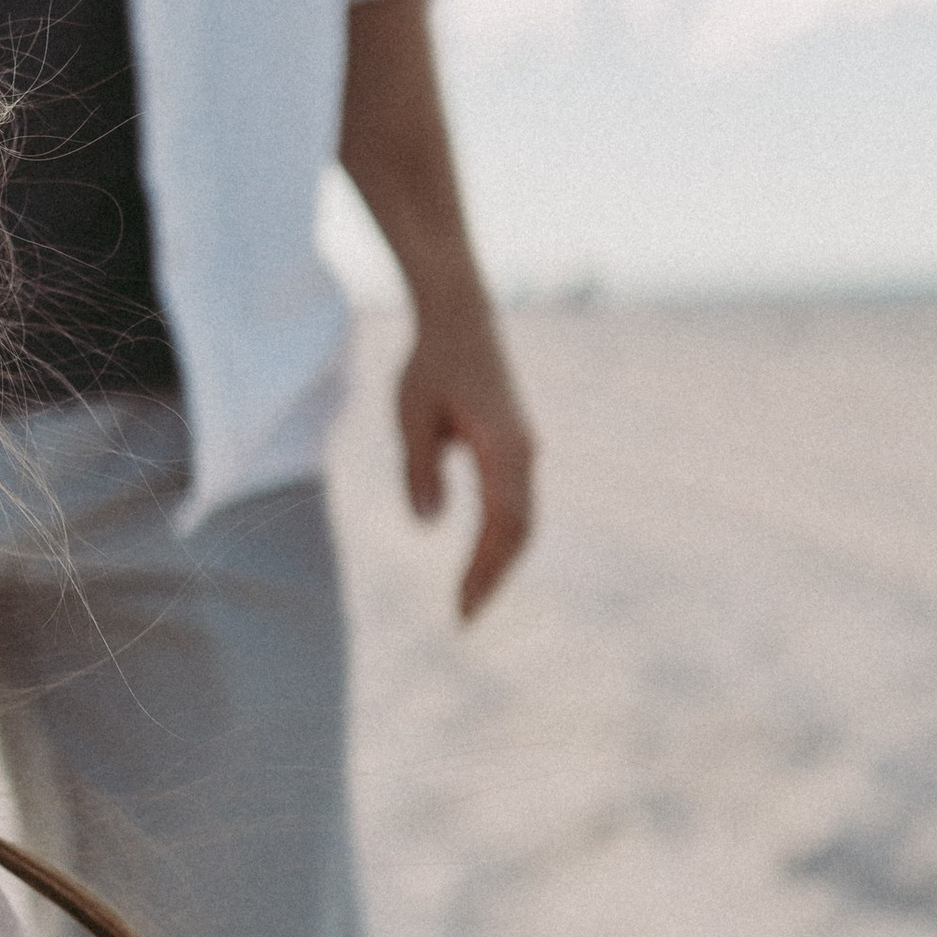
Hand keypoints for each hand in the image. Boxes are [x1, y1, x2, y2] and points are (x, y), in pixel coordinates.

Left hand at [396, 299, 535, 618]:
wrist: (460, 318)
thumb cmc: (431, 364)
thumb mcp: (411, 416)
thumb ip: (419, 469)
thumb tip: (427, 525)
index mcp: (504, 450)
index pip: (502, 526)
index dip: (485, 571)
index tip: (463, 608)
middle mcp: (524, 454)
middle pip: (519, 531)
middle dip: (494, 577)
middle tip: (465, 618)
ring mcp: (524, 450)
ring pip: (521, 519)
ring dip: (499, 560)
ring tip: (471, 597)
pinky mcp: (516, 446)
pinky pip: (516, 503)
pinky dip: (502, 537)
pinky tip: (480, 557)